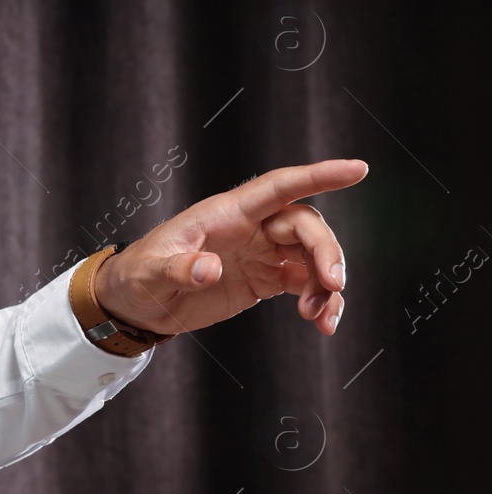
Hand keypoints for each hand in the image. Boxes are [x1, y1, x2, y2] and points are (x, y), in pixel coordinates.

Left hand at [94, 159, 367, 337]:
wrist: (136, 304)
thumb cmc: (137, 275)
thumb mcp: (150, 272)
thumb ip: (178, 269)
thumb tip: (208, 269)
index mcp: (226, 213)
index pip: (279, 187)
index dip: (318, 176)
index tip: (357, 170)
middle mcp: (250, 228)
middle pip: (305, 226)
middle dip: (325, 251)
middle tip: (331, 286)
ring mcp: (261, 253)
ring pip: (312, 256)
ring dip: (326, 284)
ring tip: (319, 317)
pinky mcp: (265, 280)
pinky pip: (305, 284)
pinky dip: (320, 301)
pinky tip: (322, 323)